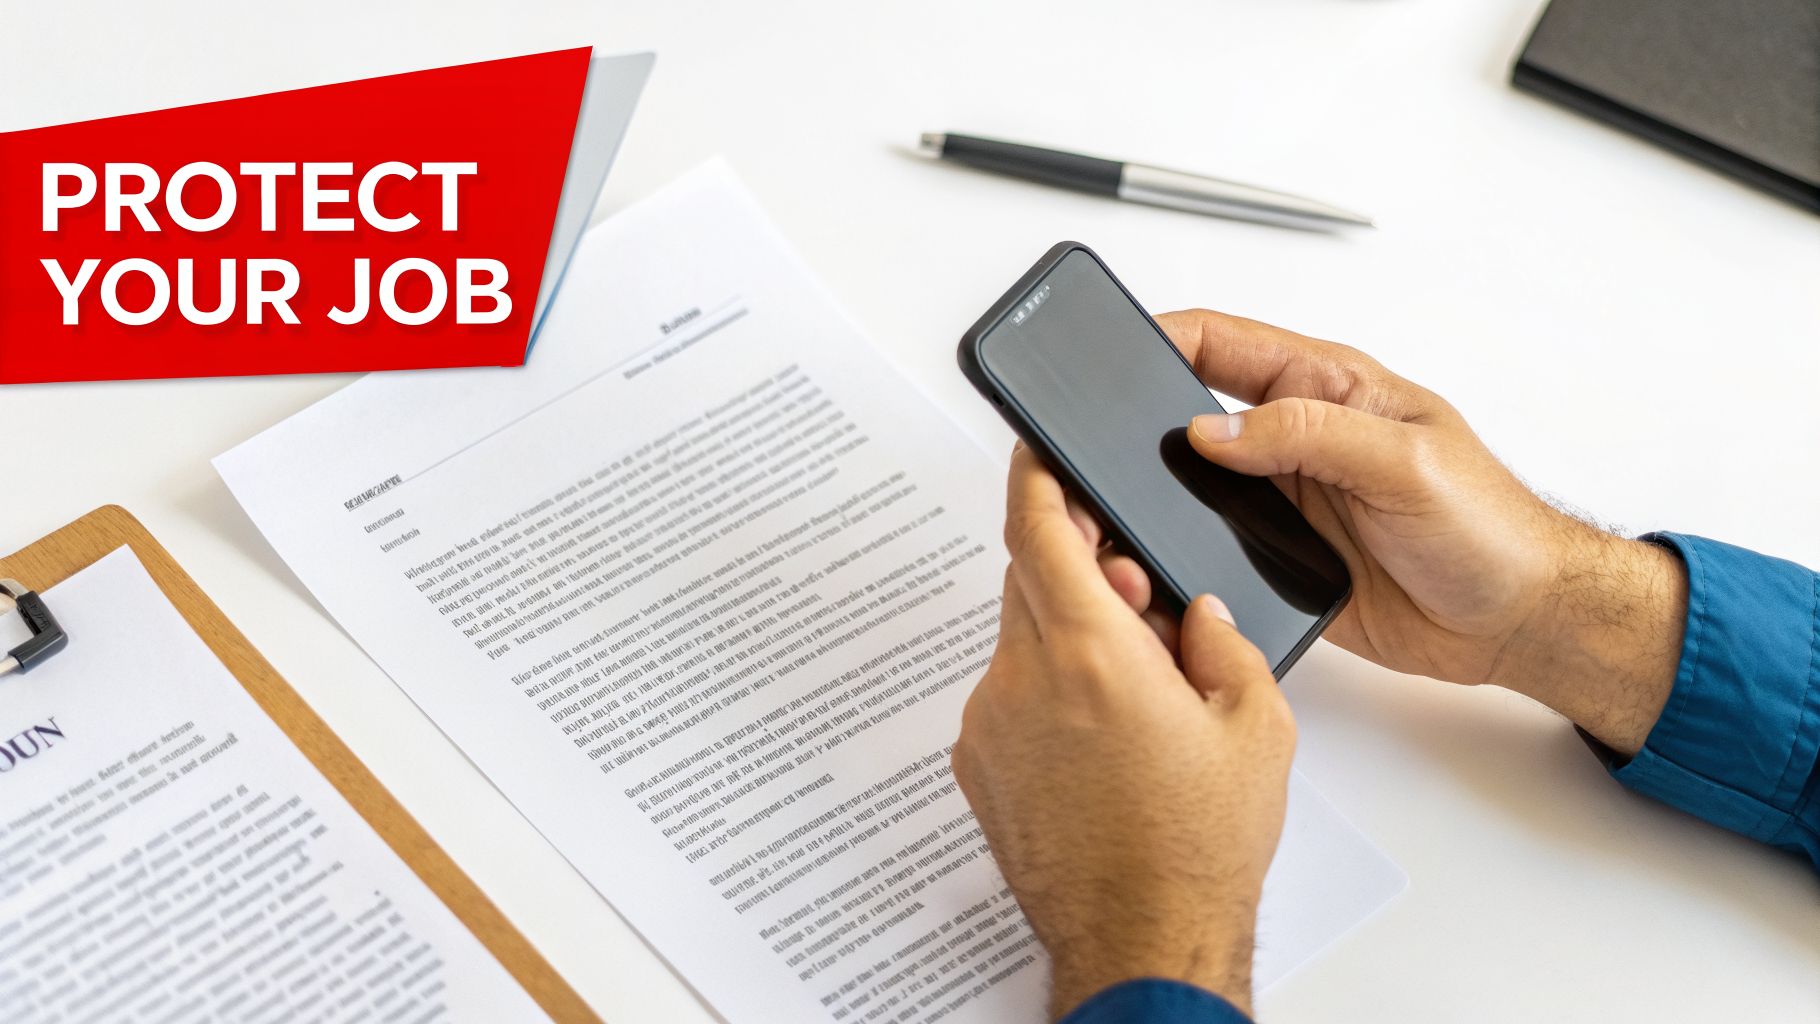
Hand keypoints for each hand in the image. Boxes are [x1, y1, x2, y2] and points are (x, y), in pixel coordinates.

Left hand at [953, 445, 1294, 1018]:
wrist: (1140, 939)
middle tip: (1139, 596)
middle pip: (1032, 579)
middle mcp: (1022, 680)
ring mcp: (989, 725)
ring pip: (1021, 639)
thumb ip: (1223, 643)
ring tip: (1135, 690)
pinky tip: (1100, 735)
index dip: (1038, 479)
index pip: (1038, 530)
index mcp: (1090, 654)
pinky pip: (1008, 693)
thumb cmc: (1196, 848)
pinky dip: (1046, 689)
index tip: (1039, 451)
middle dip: (1082, 569)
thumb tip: (1196, 611)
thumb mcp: (1254, 728)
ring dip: (1067, 636)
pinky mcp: (977, 765)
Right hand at [1155, 309, 1685, 754]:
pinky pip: (1207, 545)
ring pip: (1186, 482)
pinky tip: (1161, 560)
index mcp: (1324, 386)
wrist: (1515, 619)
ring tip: (1117, 505)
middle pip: (1185, 409)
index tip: (1108, 358)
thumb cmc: (1489, 527)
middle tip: (1095, 442)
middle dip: (1135, 418)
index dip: (1159, 338)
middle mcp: (1294, 437)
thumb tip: (1214, 430)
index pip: (1219, 342)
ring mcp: (1281, 498)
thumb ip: (1310, 434)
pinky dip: (1178, 550)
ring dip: (1152, 491)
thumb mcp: (1406, 463)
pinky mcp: (1277, 556)